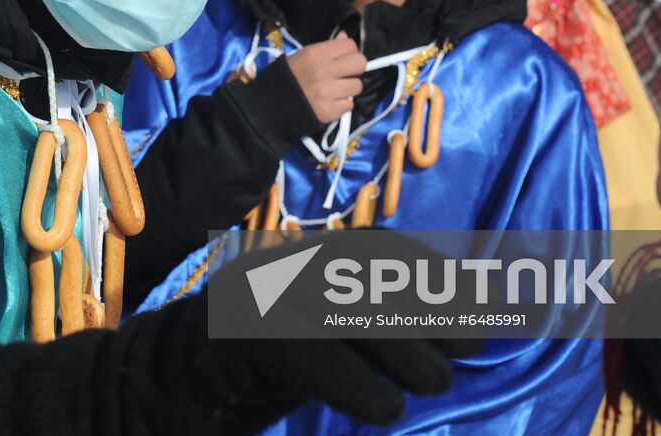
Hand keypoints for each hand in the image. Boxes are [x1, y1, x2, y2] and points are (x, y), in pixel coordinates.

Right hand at [135, 285, 476, 433]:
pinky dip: (356, 384)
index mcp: (312, 256)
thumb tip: (466, 326)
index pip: (383, 250)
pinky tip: (385, 409)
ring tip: (437, 382)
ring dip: (402, 346)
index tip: (483, 309)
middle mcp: (290, 265)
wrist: (177, 381)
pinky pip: (310, 354)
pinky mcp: (244, 340)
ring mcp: (263, 297)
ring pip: (345, 309)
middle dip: (429, 305)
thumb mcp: (334, 335)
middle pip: (370, 274)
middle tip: (468, 347)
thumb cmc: (269, 361)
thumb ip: (384, 323)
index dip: (435, 274)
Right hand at [283, 32, 366, 123]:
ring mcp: (327, 92)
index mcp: (315, 54)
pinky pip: (349, 105)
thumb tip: (346, 37)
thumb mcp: (302, 56)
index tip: (342, 59)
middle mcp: (323, 70)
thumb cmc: (287, 77)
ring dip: (348, 89)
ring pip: (357, 86)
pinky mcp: (329, 111)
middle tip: (344, 75)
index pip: (350, 45)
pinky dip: (341, 106)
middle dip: (354, 69)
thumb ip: (326, 48)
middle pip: (360, 63)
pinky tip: (329, 103)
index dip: (349, 52)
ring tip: (334, 91)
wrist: (269, 107)